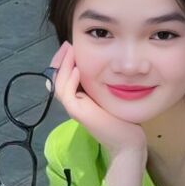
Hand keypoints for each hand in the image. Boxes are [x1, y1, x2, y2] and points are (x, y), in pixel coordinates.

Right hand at [46, 42, 147, 156]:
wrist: (127, 141)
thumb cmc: (123, 119)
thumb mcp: (110, 95)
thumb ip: (102, 84)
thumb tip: (102, 65)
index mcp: (80, 98)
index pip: (64, 77)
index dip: (64, 61)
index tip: (70, 46)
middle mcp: (74, 103)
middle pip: (57, 79)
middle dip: (60, 60)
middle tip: (67, 44)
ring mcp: (74, 109)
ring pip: (59, 84)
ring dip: (64, 65)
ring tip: (70, 50)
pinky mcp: (78, 113)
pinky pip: (67, 94)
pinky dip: (70, 80)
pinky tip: (78, 68)